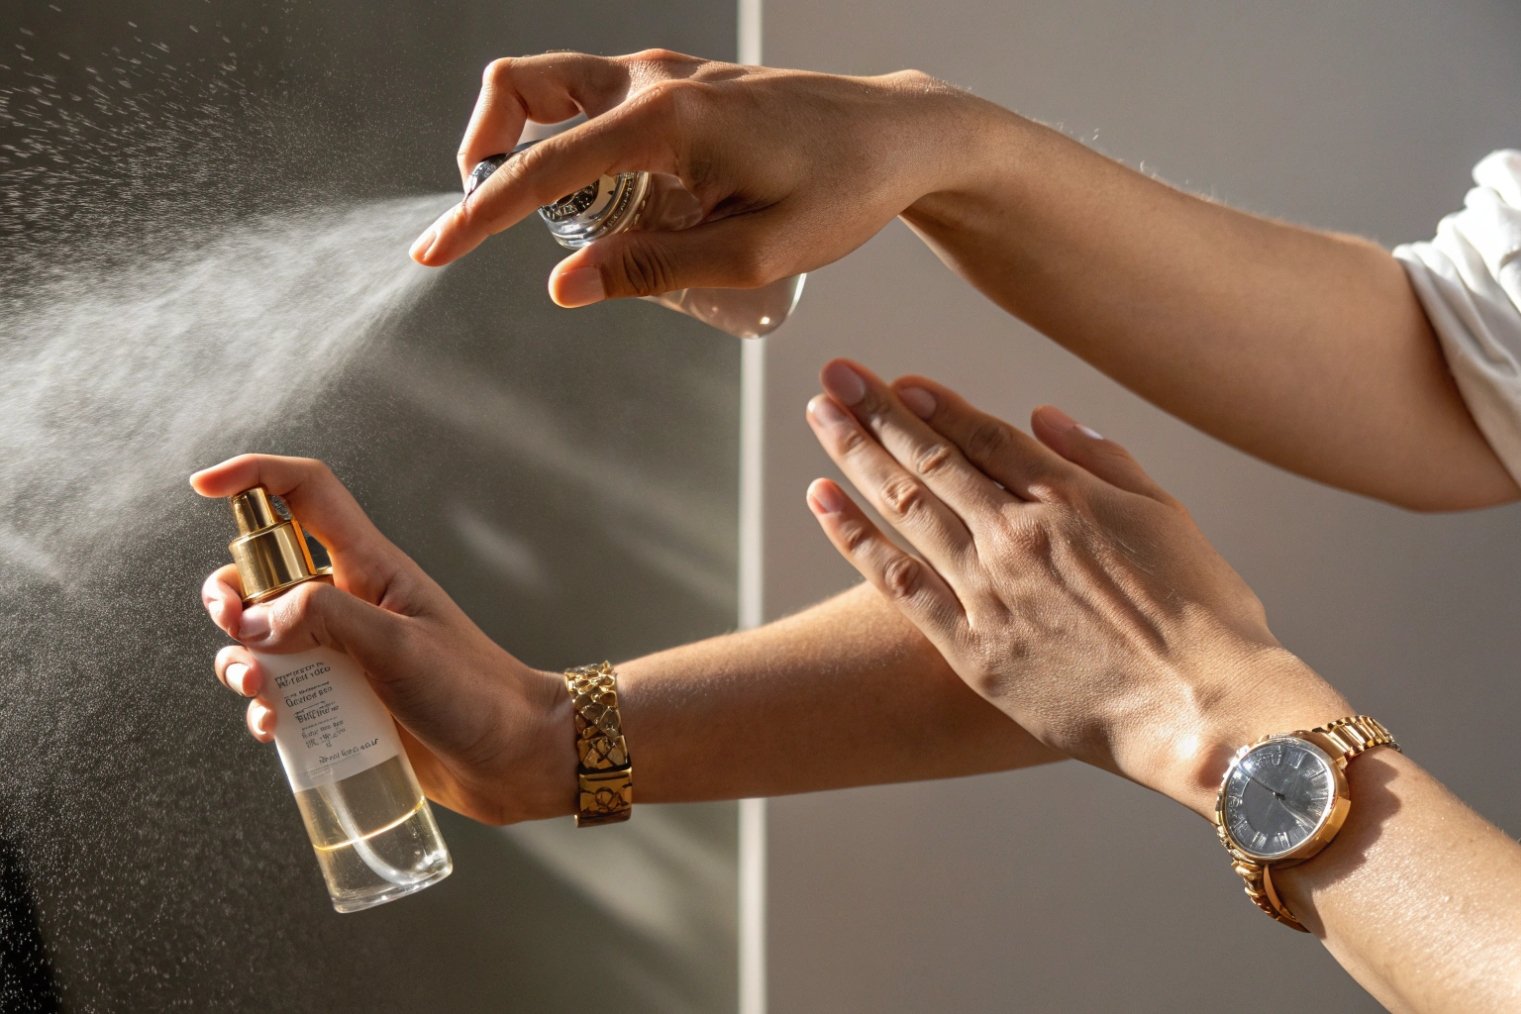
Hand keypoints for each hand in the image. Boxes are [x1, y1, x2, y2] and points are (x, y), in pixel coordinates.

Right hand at [193, 454, 569, 824]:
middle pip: (262, 574)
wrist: (514, 757)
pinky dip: (265, 710)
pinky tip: (276, 731)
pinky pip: (282, 695)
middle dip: (229, 597)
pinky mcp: (342, 703)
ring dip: (240, 661)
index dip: (255, 476)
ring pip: (262, 640)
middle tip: (235, 629)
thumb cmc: (472, 692)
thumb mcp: (397, 646)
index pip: (306, 494)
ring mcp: (344, 654)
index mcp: (370, 567)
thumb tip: (251, 621)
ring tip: (259, 691)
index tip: (201, 486)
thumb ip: (324, 618)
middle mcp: (351, 602)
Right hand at [410, 50, 980, 305]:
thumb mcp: (755, 254)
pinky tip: (629, 206)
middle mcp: (653, 79)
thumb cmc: (842, 193)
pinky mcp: (679, 82)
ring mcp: (664, 72)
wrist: (901, 134)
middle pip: (521, 87)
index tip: (431, 254)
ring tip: (582, 228)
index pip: (541, 166)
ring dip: (532, 148)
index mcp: (666, 121)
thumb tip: (563, 287)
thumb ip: (654, 268)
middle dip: (484, 151)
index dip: (477, 215)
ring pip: (554, 86)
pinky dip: (579, 145)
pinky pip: (598, 102)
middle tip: (492, 222)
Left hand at [802, 360, 1350, 816]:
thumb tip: (1047, 417)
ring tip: (820, 415)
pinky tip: (822, 500)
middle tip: (834, 375)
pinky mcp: (972, 650)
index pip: (985, 436)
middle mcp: (1017, 534)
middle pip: (932, 458)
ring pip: (905, 506)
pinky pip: (898, 583)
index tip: (897, 382)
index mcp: (1069, 498)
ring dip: (856, 454)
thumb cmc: (1207, 620)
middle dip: (877, 410)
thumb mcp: (1169, 519)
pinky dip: (855, 537)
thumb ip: (1105, 462)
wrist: (1207, 713)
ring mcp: (988, 590)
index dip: (936, 405)